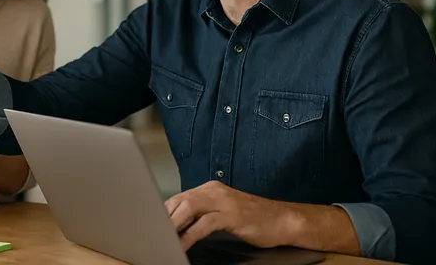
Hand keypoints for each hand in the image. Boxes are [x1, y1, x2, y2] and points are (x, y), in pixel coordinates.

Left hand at [165, 181, 295, 251]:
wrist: (283, 220)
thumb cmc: (253, 219)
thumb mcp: (223, 213)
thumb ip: (202, 214)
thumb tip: (179, 226)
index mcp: (210, 189)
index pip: (179, 197)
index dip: (164, 212)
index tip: (152, 225)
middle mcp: (214, 191)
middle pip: (180, 201)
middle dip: (165, 218)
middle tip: (153, 234)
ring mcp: (223, 201)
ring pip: (189, 208)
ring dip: (173, 225)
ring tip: (163, 239)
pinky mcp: (232, 214)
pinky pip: (204, 224)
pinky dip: (190, 235)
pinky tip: (183, 245)